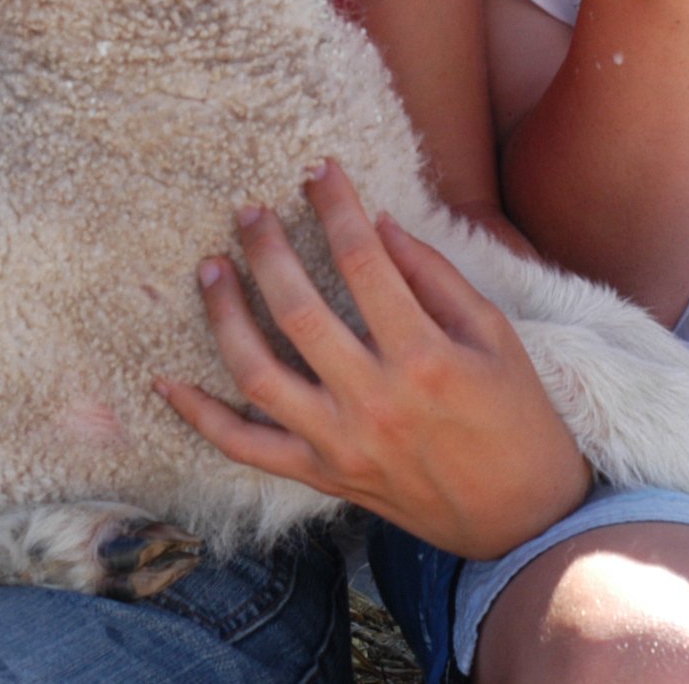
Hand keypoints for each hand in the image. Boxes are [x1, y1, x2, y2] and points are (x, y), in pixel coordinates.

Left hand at [156, 159, 592, 558]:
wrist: (521, 517)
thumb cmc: (517, 415)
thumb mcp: (495, 335)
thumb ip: (436, 276)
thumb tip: (378, 225)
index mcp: (424, 356)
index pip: (365, 262)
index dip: (337, 207)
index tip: (319, 171)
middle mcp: (375, 401)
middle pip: (298, 310)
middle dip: (268, 250)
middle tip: (250, 211)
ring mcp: (342, 444)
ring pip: (258, 374)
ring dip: (225, 317)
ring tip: (211, 270)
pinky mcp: (324, 477)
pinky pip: (247, 448)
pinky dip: (202, 416)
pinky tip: (166, 383)